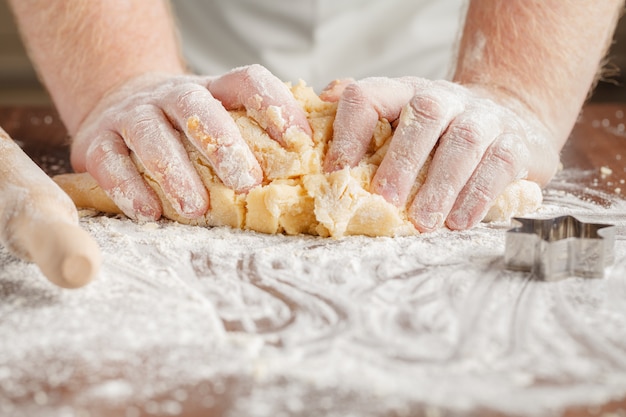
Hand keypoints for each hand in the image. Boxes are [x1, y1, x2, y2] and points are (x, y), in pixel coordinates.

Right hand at [71, 64, 311, 220]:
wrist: (118, 108)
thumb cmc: (184, 130)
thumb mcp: (218, 123)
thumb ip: (252, 142)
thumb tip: (305, 176)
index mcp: (211, 91)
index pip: (247, 82)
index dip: (276, 107)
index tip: (300, 143)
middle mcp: (170, 96)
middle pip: (197, 107)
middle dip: (223, 145)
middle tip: (247, 183)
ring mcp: (132, 116)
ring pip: (151, 134)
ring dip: (176, 171)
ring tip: (197, 208)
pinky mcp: (97, 140)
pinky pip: (110, 160)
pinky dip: (128, 187)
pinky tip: (149, 212)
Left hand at [323, 77, 559, 231]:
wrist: (512, 119)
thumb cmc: (441, 134)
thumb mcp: (402, 120)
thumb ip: (365, 118)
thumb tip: (324, 101)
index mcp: (405, 93)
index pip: (369, 96)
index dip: (349, 132)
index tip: (338, 173)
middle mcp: (445, 97)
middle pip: (422, 114)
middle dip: (401, 160)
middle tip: (385, 201)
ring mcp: (484, 117)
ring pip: (464, 140)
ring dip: (441, 184)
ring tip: (423, 222)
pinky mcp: (516, 142)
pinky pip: (499, 163)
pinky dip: (478, 194)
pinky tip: (460, 221)